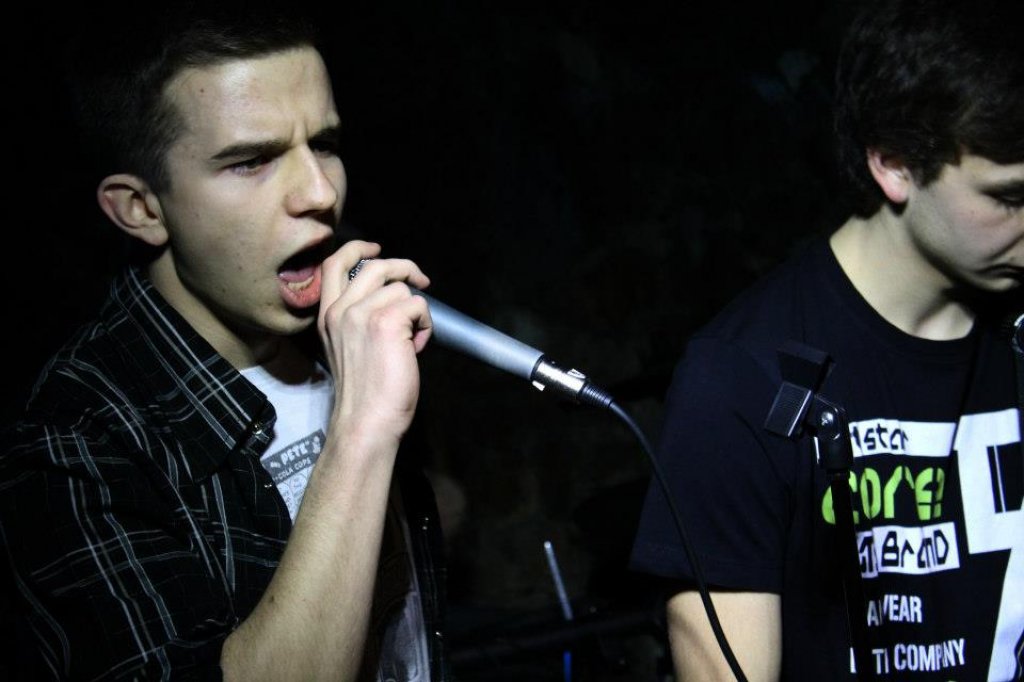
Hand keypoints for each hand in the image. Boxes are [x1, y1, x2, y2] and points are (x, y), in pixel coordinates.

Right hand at [317, 239, 432, 443]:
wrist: (366, 420)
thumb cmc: (365, 393)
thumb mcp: (348, 347)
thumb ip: (358, 319)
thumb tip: (391, 296)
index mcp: (327, 316)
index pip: (335, 264)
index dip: (358, 249)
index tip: (377, 248)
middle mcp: (341, 310)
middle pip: (375, 265)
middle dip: (404, 268)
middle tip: (422, 281)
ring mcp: (362, 313)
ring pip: (402, 287)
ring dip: (417, 312)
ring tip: (412, 340)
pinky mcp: (387, 322)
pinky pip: (418, 305)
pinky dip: (425, 326)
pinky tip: (416, 348)